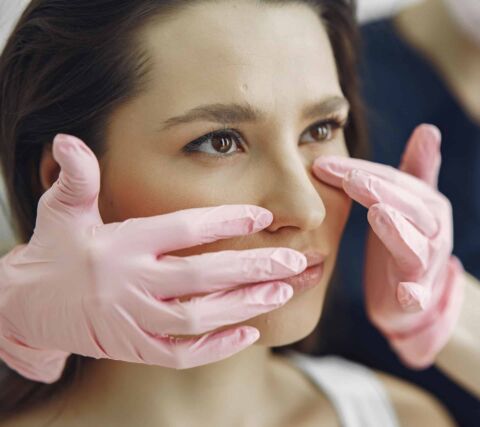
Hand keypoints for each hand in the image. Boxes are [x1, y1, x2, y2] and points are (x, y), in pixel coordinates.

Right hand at [0, 134, 305, 382]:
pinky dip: (214, 348)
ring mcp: (131, 320)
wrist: (25, 307)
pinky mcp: (134, 348)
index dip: (224, 220)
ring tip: (282, 292)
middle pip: (199, 277)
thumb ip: (77, 179)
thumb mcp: (61, 212)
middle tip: (294, 260)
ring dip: (242, 306)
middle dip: (250, 268)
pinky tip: (249, 334)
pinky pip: (179, 354)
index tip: (264, 214)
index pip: (180, 229)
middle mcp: (129, 283)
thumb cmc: (55, 252)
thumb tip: (69, 139)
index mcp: (121, 244)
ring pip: (195, 318)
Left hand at [313, 124, 463, 368]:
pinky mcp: (417, 296)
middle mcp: (433, 232)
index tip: (323, 164)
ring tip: (379, 215)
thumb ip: (418, 169)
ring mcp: (427, 266)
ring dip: (398, 232)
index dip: (362, 171)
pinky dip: (414, 295)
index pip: (394, 182)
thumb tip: (429, 128)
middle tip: (352, 180)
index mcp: (427, 206)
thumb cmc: (405, 243)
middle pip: (410, 208)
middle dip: (381, 191)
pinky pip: (418, 296)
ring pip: (415, 247)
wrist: (412, 299)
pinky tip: (406, 294)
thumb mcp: (410, 204)